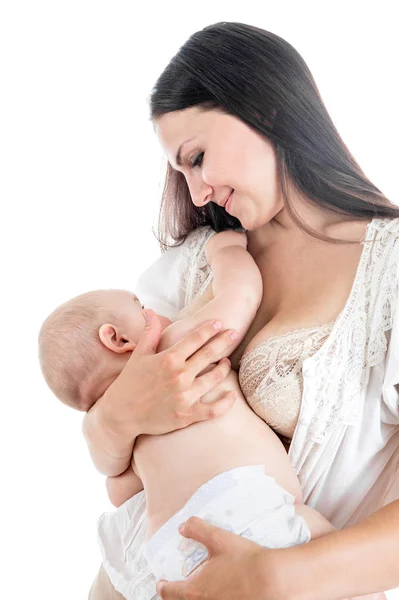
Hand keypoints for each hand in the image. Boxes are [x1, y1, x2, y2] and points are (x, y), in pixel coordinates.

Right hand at [99, 310, 237, 439]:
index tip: (219, 323)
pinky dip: (226, 403)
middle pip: (209, 354)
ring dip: (224, 368)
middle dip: (224, 341)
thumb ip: (150, 332)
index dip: (209, 329)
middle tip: (235, 333)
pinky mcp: (187, 415)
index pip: (195, 339)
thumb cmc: (129, 382)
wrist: (121, 415)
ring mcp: (185, 396)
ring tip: (228, 362)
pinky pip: (214, 410)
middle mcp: (179, 375)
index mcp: (169, 359)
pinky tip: (232, 395)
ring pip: (215, 378)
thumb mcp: (139, 355)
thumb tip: (149, 310)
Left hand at [156, 517, 279, 599]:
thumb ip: (197, 530)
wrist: (274, 581)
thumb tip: (182, 526)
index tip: (161, 583)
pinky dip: (213, 599)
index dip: (163, 587)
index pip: (169, 592)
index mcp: (194, 590)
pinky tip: (222, 593)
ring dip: (197, 598)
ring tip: (201, 592)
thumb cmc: (245, 560)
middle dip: (178, 597)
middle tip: (178, 590)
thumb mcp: (219, 539)